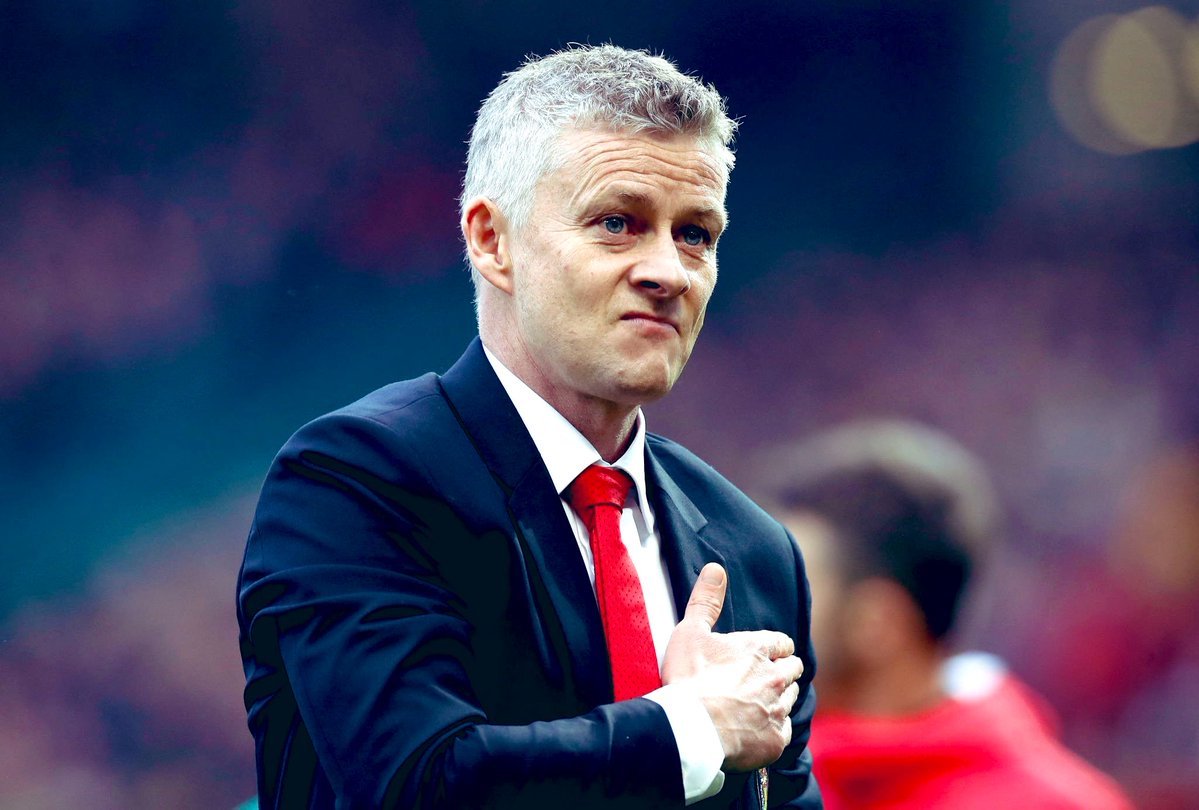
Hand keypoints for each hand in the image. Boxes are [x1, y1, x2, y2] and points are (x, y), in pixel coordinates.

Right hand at [661, 563, 803, 771]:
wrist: (691, 728)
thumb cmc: (689, 677)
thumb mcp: (691, 631)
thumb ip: (706, 599)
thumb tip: (715, 568)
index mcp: (758, 649)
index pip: (783, 643)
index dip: (776, 647)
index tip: (769, 653)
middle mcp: (775, 677)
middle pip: (793, 670)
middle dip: (783, 671)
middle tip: (764, 678)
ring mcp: (778, 709)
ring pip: (790, 699)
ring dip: (778, 699)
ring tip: (758, 704)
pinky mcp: (776, 740)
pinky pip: (783, 731)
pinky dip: (772, 730)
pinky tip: (755, 730)